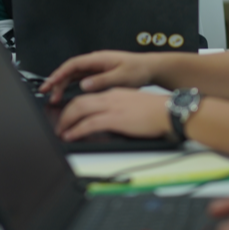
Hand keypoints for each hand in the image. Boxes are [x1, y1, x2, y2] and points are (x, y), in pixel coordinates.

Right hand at [40, 50, 154, 103]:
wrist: (150, 68)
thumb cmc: (138, 69)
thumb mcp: (121, 76)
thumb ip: (101, 80)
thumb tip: (84, 84)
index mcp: (98, 59)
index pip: (73, 64)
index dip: (59, 73)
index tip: (50, 83)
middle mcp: (95, 62)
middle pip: (70, 70)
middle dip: (56, 80)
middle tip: (46, 92)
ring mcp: (96, 68)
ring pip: (73, 75)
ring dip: (62, 84)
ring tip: (53, 97)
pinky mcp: (98, 74)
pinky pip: (80, 78)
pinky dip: (70, 85)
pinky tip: (66, 93)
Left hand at [55, 89, 170, 140]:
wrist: (168, 111)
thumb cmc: (156, 111)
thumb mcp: (133, 106)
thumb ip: (120, 109)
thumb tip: (112, 120)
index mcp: (114, 93)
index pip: (88, 97)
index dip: (74, 106)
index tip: (69, 115)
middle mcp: (110, 97)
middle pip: (79, 101)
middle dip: (65, 113)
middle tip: (60, 124)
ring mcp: (111, 107)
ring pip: (79, 109)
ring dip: (66, 121)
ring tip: (61, 131)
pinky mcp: (115, 118)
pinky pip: (89, 123)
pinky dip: (76, 130)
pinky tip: (71, 136)